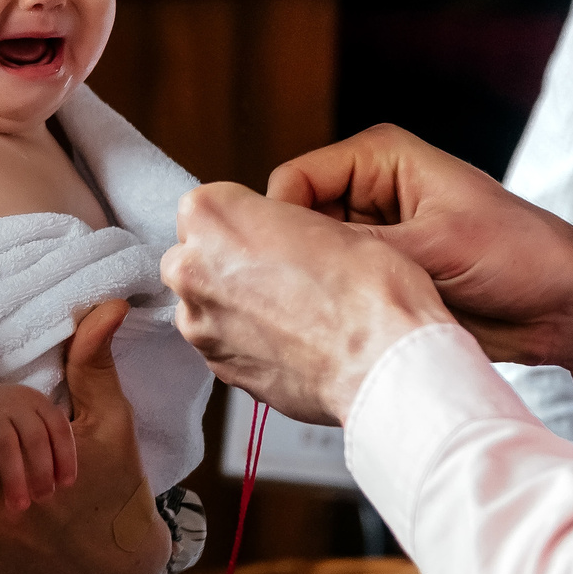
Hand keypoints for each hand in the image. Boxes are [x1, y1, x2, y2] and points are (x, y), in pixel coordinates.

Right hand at [0, 381, 75, 509]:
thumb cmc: (2, 421)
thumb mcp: (27, 421)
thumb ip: (45, 444)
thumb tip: (59, 483)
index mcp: (36, 402)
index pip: (58, 428)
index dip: (66, 456)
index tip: (66, 484)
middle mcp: (15, 404)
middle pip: (35, 438)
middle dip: (42, 472)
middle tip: (43, 498)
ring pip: (6, 446)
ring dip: (15, 478)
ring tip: (18, 505)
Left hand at [163, 183, 447, 423]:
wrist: (381, 361)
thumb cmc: (365, 289)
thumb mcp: (320, 217)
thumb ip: (268, 223)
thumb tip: (261, 240)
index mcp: (209, 215)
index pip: (208, 207)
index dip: (247, 222)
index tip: (272, 236)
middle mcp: (190, 268)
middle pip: (195, 256)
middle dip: (228, 263)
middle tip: (282, 274)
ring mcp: (199, 323)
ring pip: (208, 303)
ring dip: (237, 304)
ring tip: (293, 312)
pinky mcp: (218, 366)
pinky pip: (225, 343)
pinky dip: (249, 342)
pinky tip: (292, 341)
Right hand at [265, 124, 572, 386]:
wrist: (565, 310)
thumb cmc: (522, 255)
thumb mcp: (435, 246)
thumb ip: (360, 249)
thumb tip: (296, 260)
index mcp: (378, 157)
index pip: (294, 180)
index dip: (282, 223)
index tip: (285, 266)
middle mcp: (368, 192)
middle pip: (296, 221)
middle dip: (298, 259)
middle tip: (304, 300)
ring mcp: (373, 236)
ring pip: (312, 260)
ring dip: (319, 288)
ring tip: (332, 316)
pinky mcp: (381, 276)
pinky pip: (336, 289)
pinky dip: (334, 309)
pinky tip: (341, 327)